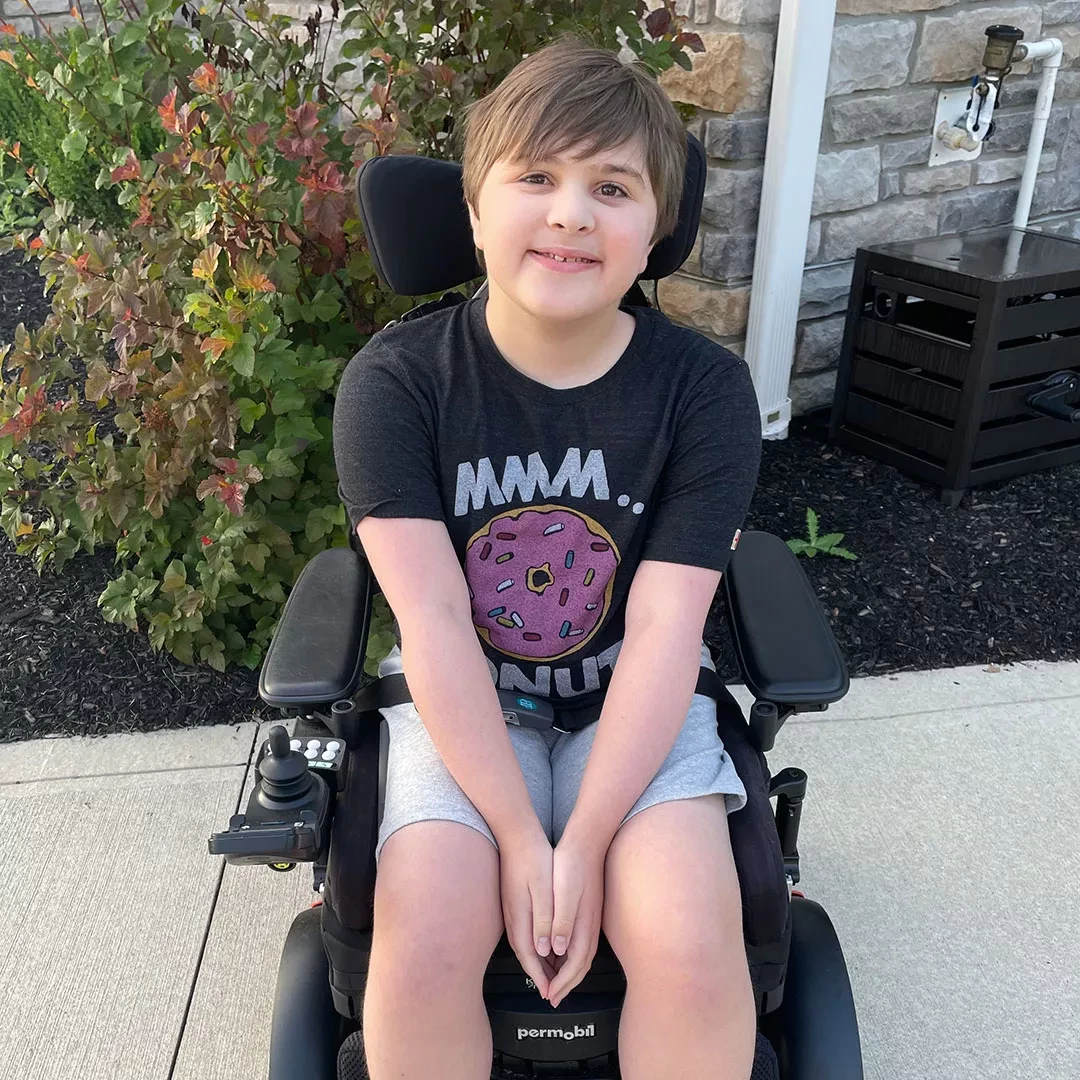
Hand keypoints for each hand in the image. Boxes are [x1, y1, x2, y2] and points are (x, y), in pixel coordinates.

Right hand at [499, 827, 561, 1000]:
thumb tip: (545, 951)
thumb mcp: (542, 890)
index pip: (530, 958)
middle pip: (526, 956)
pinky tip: (544, 945)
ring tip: (551, 974)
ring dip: (537, 963)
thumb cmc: (534, 859)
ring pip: (525, 946)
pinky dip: (535, 946)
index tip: (550, 994)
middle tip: (552, 992)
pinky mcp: (514, 903)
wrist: (518, 836)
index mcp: (520, 918)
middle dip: (539, 976)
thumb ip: (544, 920)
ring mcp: (512, 911)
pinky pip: (524, 933)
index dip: (541, 978)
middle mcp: (513, 919)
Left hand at [544, 835, 606, 1007]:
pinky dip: (572, 956)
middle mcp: (591, 926)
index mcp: (584, 924)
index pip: (574, 965)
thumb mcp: (563, 893)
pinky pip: (582, 943)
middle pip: (581, 965)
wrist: (587, 842)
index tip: (549, 995)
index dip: (562, 983)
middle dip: (566, 984)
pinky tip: (562, 952)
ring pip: (583, 955)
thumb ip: (561, 922)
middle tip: (552, 997)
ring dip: (570, 972)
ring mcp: (592, 919)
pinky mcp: (590, 911)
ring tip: (556, 981)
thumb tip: (559, 950)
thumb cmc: (572, 865)